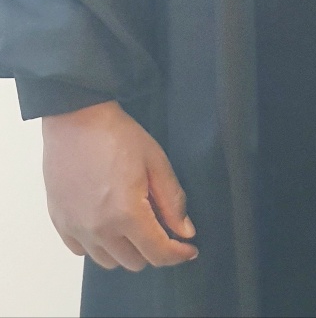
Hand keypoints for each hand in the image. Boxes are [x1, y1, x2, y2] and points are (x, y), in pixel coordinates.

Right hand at [42, 101, 198, 271]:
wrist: (76, 118)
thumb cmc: (117, 135)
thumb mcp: (155, 161)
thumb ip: (172, 201)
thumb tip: (185, 233)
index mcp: (127, 214)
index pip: (158, 253)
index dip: (178, 254)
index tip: (188, 248)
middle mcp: (100, 229)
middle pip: (134, 262)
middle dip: (152, 249)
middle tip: (158, 225)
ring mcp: (77, 228)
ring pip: (108, 261)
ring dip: (125, 250)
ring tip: (130, 223)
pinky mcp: (61, 222)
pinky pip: (83, 250)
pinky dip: (97, 244)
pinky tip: (104, 221)